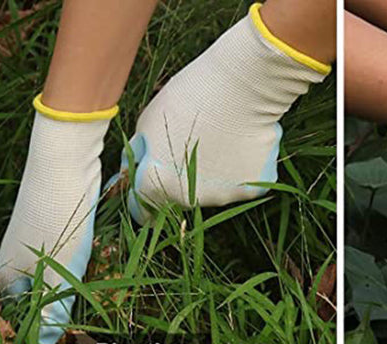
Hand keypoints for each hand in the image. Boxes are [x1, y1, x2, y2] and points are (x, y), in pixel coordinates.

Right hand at [0, 97, 115, 343]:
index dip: (43, 333)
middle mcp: (17, 262)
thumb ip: (52, 312)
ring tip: (103, 297)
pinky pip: (71, 261)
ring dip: (81, 289)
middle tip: (92, 326)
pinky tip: (102, 267)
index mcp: (7, 277)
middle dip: (66, 311)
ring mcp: (36, 246)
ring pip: (60, 280)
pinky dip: (87, 267)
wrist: (65, 164)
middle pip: (43, 301)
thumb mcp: (58, 275)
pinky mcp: (57, 232)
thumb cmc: (58, 221)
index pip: (21, 318)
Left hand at [120, 3, 329, 221]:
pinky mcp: (252, 191)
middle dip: (179, 180)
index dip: (143, 196)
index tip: (149, 180)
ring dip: (212, 174)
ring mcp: (223, 198)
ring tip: (219, 138)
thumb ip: (139, 156)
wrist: (242, 87)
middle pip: (179, 199)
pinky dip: (239, 170)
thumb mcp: (148, 121)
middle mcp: (189, 201)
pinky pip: (241, 185)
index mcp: (158, 185)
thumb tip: (134, 175)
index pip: (142, 212)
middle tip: (190, 143)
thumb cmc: (190, 96)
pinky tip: (241, 143)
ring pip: (212, 192)